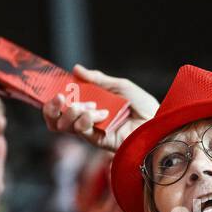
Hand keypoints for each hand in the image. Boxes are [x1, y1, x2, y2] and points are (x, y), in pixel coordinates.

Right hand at [43, 64, 159, 152]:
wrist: (159, 121)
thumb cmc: (143, 105)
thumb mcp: (119, 86)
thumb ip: (97, 80)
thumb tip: (76, 69)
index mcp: (90, 107)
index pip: (63, 107)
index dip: (53, 101)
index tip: (54, 89)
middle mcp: (88, 121)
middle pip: (57, 121)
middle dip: (52, 109)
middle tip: (60, 98)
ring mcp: (93, 132)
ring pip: (66, 126)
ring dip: (72, 112)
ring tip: (89, 105)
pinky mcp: (100, 142)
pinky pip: (83, 131)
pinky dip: (86, 119)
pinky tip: (100, 113)